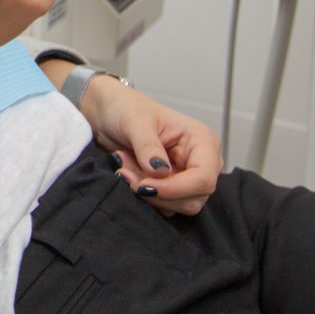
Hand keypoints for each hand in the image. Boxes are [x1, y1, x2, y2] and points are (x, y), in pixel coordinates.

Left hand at [81, 80, 219, 215]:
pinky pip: (165, 205)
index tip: (143, 185)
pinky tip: (130, 173)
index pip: (203, 178)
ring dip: (148, 193)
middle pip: (193, 197)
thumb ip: (148, 146)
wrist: (111, 113)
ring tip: (126, 168)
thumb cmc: (127, 109)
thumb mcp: (135, 121)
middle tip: (126, 172)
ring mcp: (189, 176)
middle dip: (157, 191)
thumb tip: (160, 172)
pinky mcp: (174, 188)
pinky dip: (145, 195)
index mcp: (203, 140)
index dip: (175, 188)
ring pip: (179, 205)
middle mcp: (202, 161)